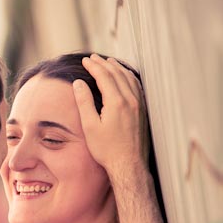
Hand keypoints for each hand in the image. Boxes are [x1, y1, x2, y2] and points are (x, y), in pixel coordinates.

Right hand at [74, 53, 149, 177]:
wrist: (128, 164)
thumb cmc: (106, 149)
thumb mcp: (90, 126)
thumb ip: (84, 102)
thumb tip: (78, 83)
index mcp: (117, 102)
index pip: (104, 76)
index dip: (93, 66)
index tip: (85, 60)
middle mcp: (131, 100)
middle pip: (117, 74)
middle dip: (104, 63)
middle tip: (93, 57)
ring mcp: (139, 105)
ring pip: (129, 78)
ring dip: (117, 68)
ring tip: (108, 62)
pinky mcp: (143, 111)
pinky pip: (136, 86)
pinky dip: (128, 77)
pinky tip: (124, 77)